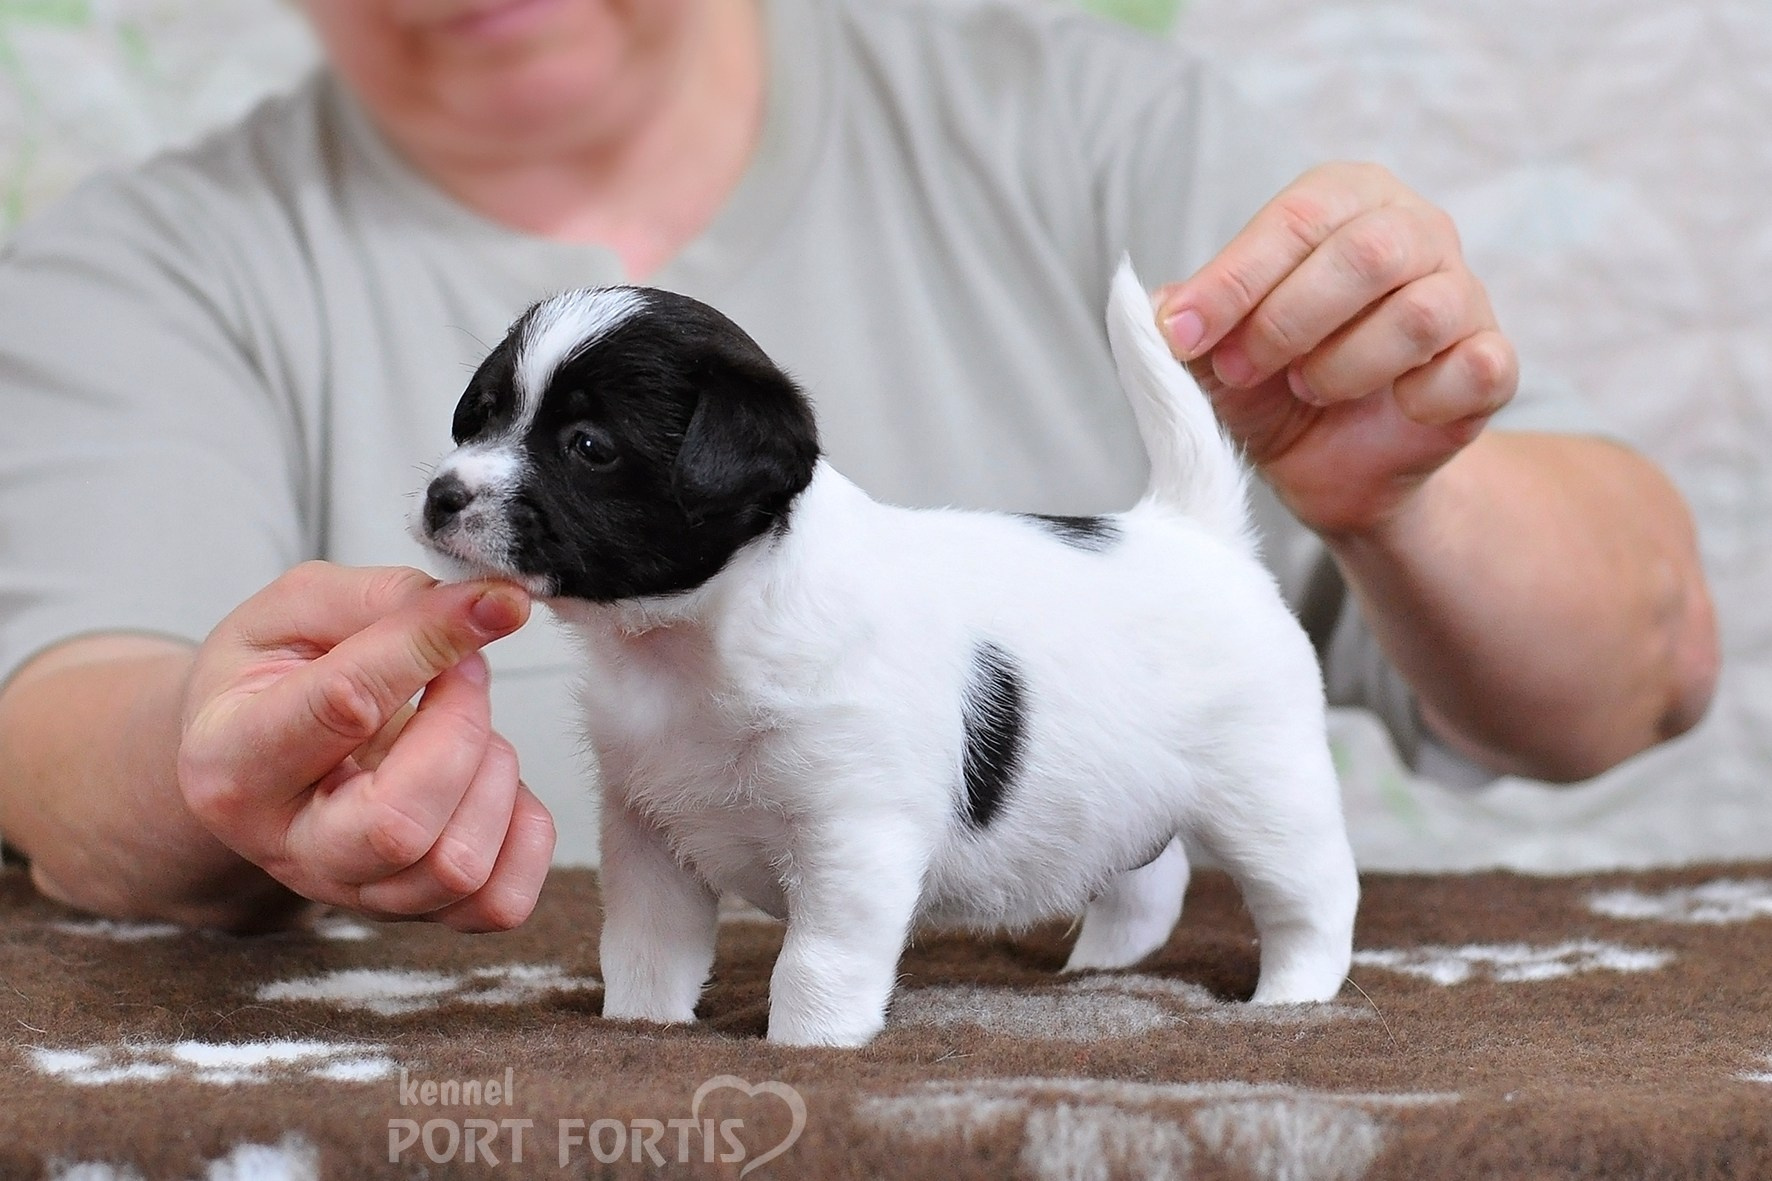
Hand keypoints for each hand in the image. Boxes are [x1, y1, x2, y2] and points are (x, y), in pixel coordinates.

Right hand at [177, 562, 555, 931]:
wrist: (258, 747)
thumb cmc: (277, 670)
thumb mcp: (302, 609)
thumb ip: (389, 599)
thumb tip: (496, 604)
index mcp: (233, 762)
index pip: (345, 705)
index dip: (431, 643)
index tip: (488, 605)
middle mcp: (286, 847)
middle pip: (400, 825)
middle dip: (461, 730)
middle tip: (463, 675)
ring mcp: (353, 891)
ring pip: (455, 866)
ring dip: (493, 778)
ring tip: (468, 730)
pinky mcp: (415, 911)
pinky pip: (498, 904)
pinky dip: (524, 836)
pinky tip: (494, 785)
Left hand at [1154, 162, 1518, 536]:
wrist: (1327, 466)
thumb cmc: (1269, 384)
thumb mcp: (1211, 351)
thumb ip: (1183, 319)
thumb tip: (1155, 307)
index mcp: (1345, 200)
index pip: (1296, 219)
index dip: (1234, 280)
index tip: (1181, 334)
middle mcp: (1415, 230)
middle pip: (1367, 253)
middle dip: (1286, 322)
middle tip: (1242, 369)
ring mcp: (1464, 293)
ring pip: (1420, 314)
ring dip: (1343, 367)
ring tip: (1308, 389)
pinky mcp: (1493, 363)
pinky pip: (1472, 369)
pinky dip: (1416, 399)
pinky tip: (1388, 409)